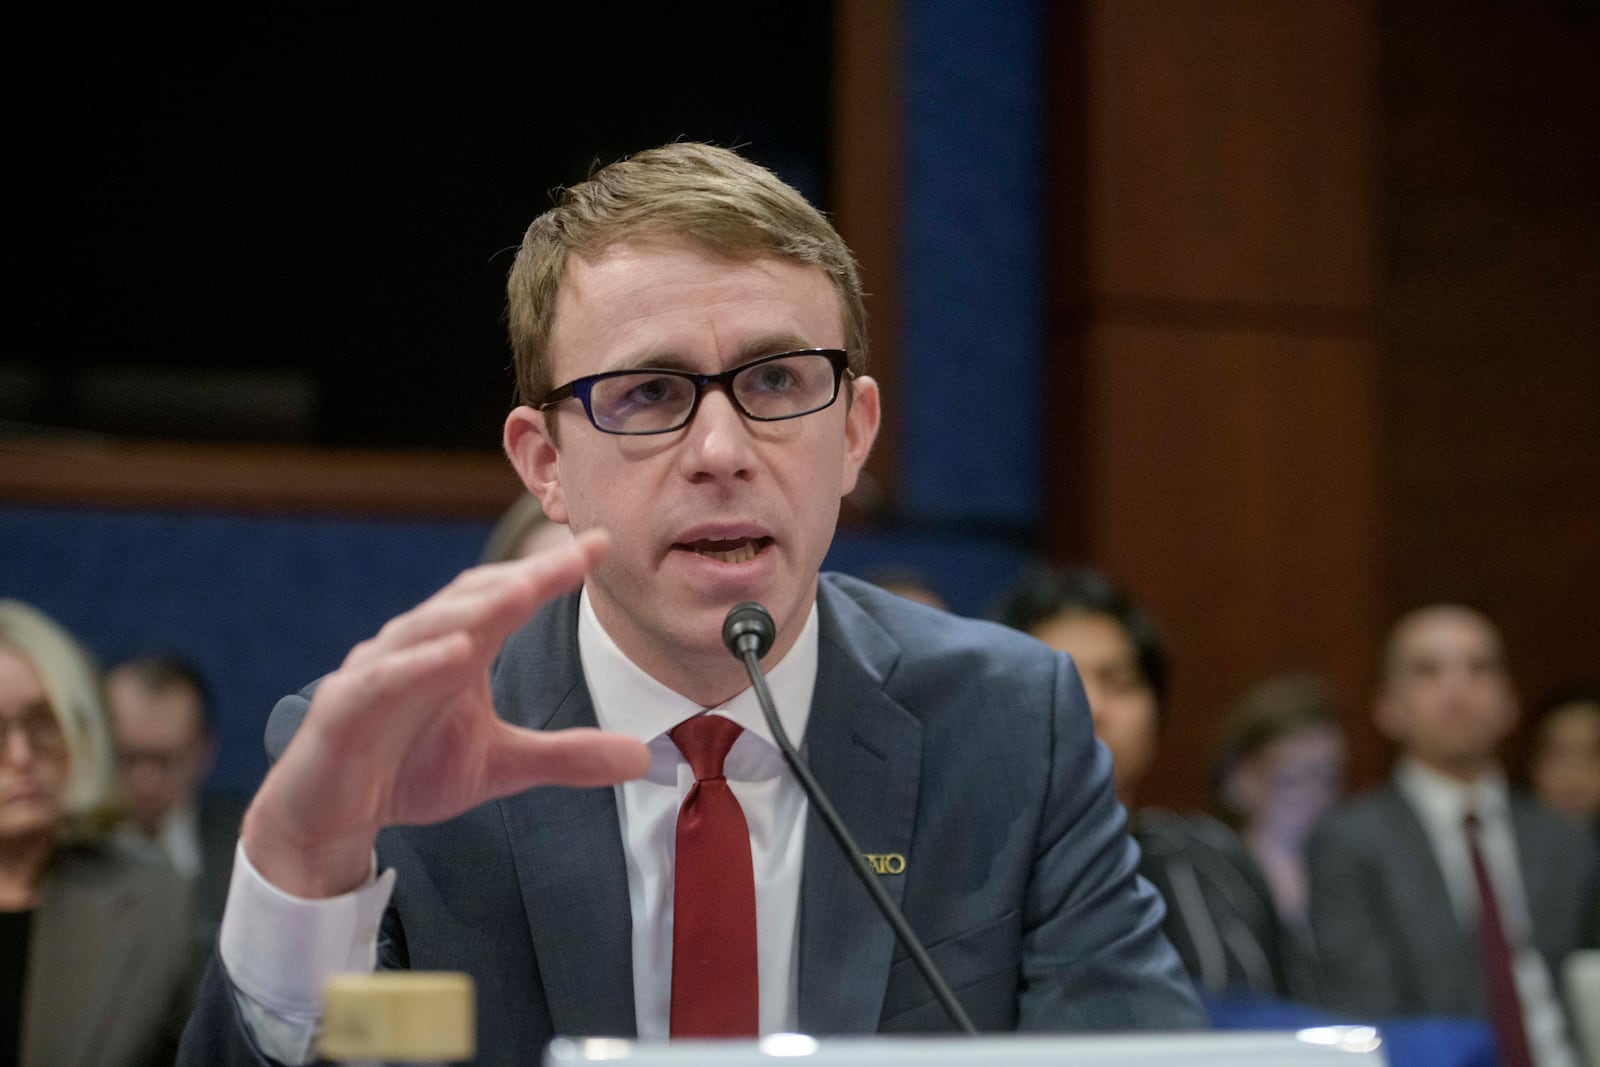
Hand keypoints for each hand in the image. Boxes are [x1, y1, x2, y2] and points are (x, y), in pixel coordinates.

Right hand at [241, 528, 649, 896]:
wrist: (332, 816)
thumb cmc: (410, 771)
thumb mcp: (501, 766)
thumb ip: (567, 756)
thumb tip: (643, 758)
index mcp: (461, 649)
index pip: (511, 598)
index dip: (553, 572)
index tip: (602, 546)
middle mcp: (421, 646)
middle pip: (472, 599)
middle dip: (522, 576)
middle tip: (571, 559)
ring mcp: (379, 671)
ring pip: (427, 626)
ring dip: (473, 608)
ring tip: (521, 592)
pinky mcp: (344, 706)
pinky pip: (383, 678)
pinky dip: (417, 663)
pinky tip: (454, 655)